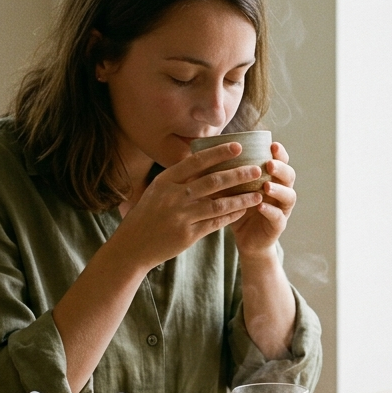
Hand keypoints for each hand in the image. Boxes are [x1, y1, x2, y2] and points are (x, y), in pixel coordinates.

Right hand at [109, 142, 264, 269]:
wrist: (133, 245)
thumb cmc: (148, 213)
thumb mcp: (158, 190)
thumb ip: (180, 177)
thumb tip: (206, 159)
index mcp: (166, 180)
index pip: (196, 162)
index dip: (219, 153)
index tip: (238, 146)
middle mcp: (173, 196)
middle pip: (212, 181)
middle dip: (238, 174)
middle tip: (257, 169)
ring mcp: (181, 216)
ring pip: (218, 204)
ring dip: (241, 198)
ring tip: (258, 193)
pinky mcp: (187, 235)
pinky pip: (215, 223)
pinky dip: (231, 215)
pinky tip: (244, 210)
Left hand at [230, 141, 296, 259]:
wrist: (245, 239)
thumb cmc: (238, 208)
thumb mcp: (233, 189)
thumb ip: (228, 174)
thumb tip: (204, 155)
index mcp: (273, 178)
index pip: (281, 162)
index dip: (280, 153)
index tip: (272, 145)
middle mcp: (281, 191)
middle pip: (289, 176)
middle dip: (281, 168)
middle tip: (269, 164)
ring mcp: (282, 209)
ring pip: (289, 196)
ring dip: (279, 189)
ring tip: (266, 185)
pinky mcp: (278, 226)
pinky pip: (278, 217)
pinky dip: (270, 211)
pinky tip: (261, 206)